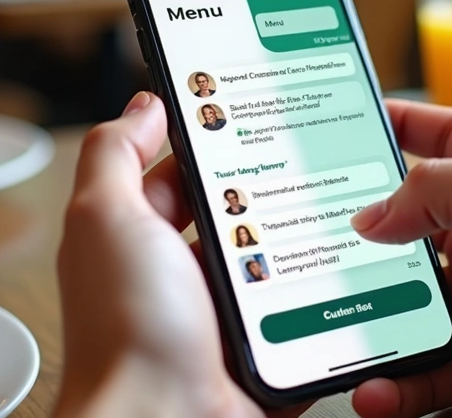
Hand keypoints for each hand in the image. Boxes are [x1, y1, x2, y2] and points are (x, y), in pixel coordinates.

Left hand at [55, 92, 307, 417]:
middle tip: (310, 152)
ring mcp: (221, 314)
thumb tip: (144, 103)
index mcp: (137, 238)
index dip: (209, 139)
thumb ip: (115, 153)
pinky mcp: (262, 347)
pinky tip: (347, 263)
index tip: (251, 104)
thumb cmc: (125, 331)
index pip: (176, 172)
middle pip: (234, 211)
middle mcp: (177, 275)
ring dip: (301, 237)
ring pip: (274, 256)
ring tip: (337, 202)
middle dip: (268, 186)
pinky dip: (322, 289)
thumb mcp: (105, 217)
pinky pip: (302, 307)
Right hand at [349, 100, 451, 417]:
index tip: (345, 117)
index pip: (442, 137)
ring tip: (330, 327)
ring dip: (364, 315)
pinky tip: (376, 388)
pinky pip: (417, 367)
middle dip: (357, 231)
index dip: (396, 124)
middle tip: (307, 233)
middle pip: (406, 223)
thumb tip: (372, 214)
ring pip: (399, 301)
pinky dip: (391, 382)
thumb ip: (440, 188)